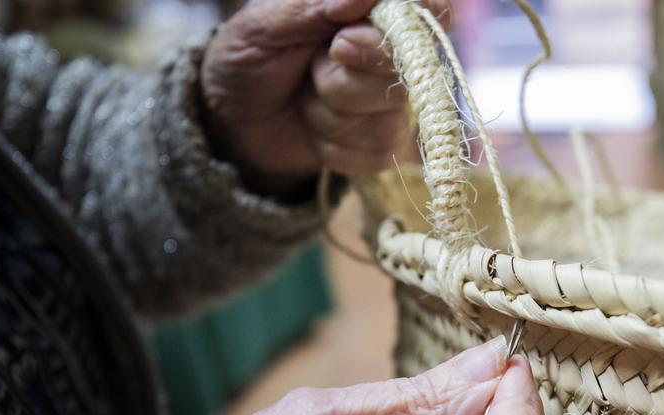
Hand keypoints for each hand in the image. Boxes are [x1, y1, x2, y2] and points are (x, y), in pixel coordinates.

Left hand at [200, 0, 450, 193]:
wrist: (233, 119)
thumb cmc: (250, 56)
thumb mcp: (267, 21)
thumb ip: (317, 2)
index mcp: (374, 12)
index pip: (430, 10)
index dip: (409, 26)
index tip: (344, 42)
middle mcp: (393, 54)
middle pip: (408, 69)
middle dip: (345, 76)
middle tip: (312, 65)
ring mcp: (394, 102)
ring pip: (387, 117)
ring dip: (330, 113)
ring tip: (305, 97)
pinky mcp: (384, 144)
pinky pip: (375, 151)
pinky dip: (331, 144)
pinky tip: (313, 128)